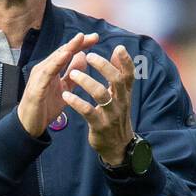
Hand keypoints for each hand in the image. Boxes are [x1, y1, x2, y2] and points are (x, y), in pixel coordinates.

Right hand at [16, 31, 99, 137]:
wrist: (29, 125)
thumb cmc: (45, 107)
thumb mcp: (65, 90)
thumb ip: (73, 75)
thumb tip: (83, 57)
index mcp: (52, 69)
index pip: (68, 53)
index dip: (81, 45)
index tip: (95, 38)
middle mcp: (45, 69)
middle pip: (63, 52)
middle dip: (78, 43)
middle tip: (94, 36)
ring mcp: (40, 76)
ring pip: (55, 59)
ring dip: (68, 48)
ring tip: (80, 39)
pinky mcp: (37, 86)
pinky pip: (47, 72)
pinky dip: (56, 62)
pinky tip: (66, 55)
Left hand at [62, 44, 135, 164]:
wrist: (117, 147)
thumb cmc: (115, 117)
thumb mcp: (120, 96)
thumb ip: (119, 74)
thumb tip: (118, 50)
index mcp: (125, 94)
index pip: (129, 74)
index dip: (125, 61)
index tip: (118, 47)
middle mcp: (120, 102)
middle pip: (116, 80)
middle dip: (103, 66)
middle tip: (89, 55)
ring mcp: (110, 115)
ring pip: (100, 94)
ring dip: (86, 81)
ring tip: (72, 73)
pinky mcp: (99, 125)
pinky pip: (87, 111)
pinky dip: (76, 102)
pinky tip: (66, 95)